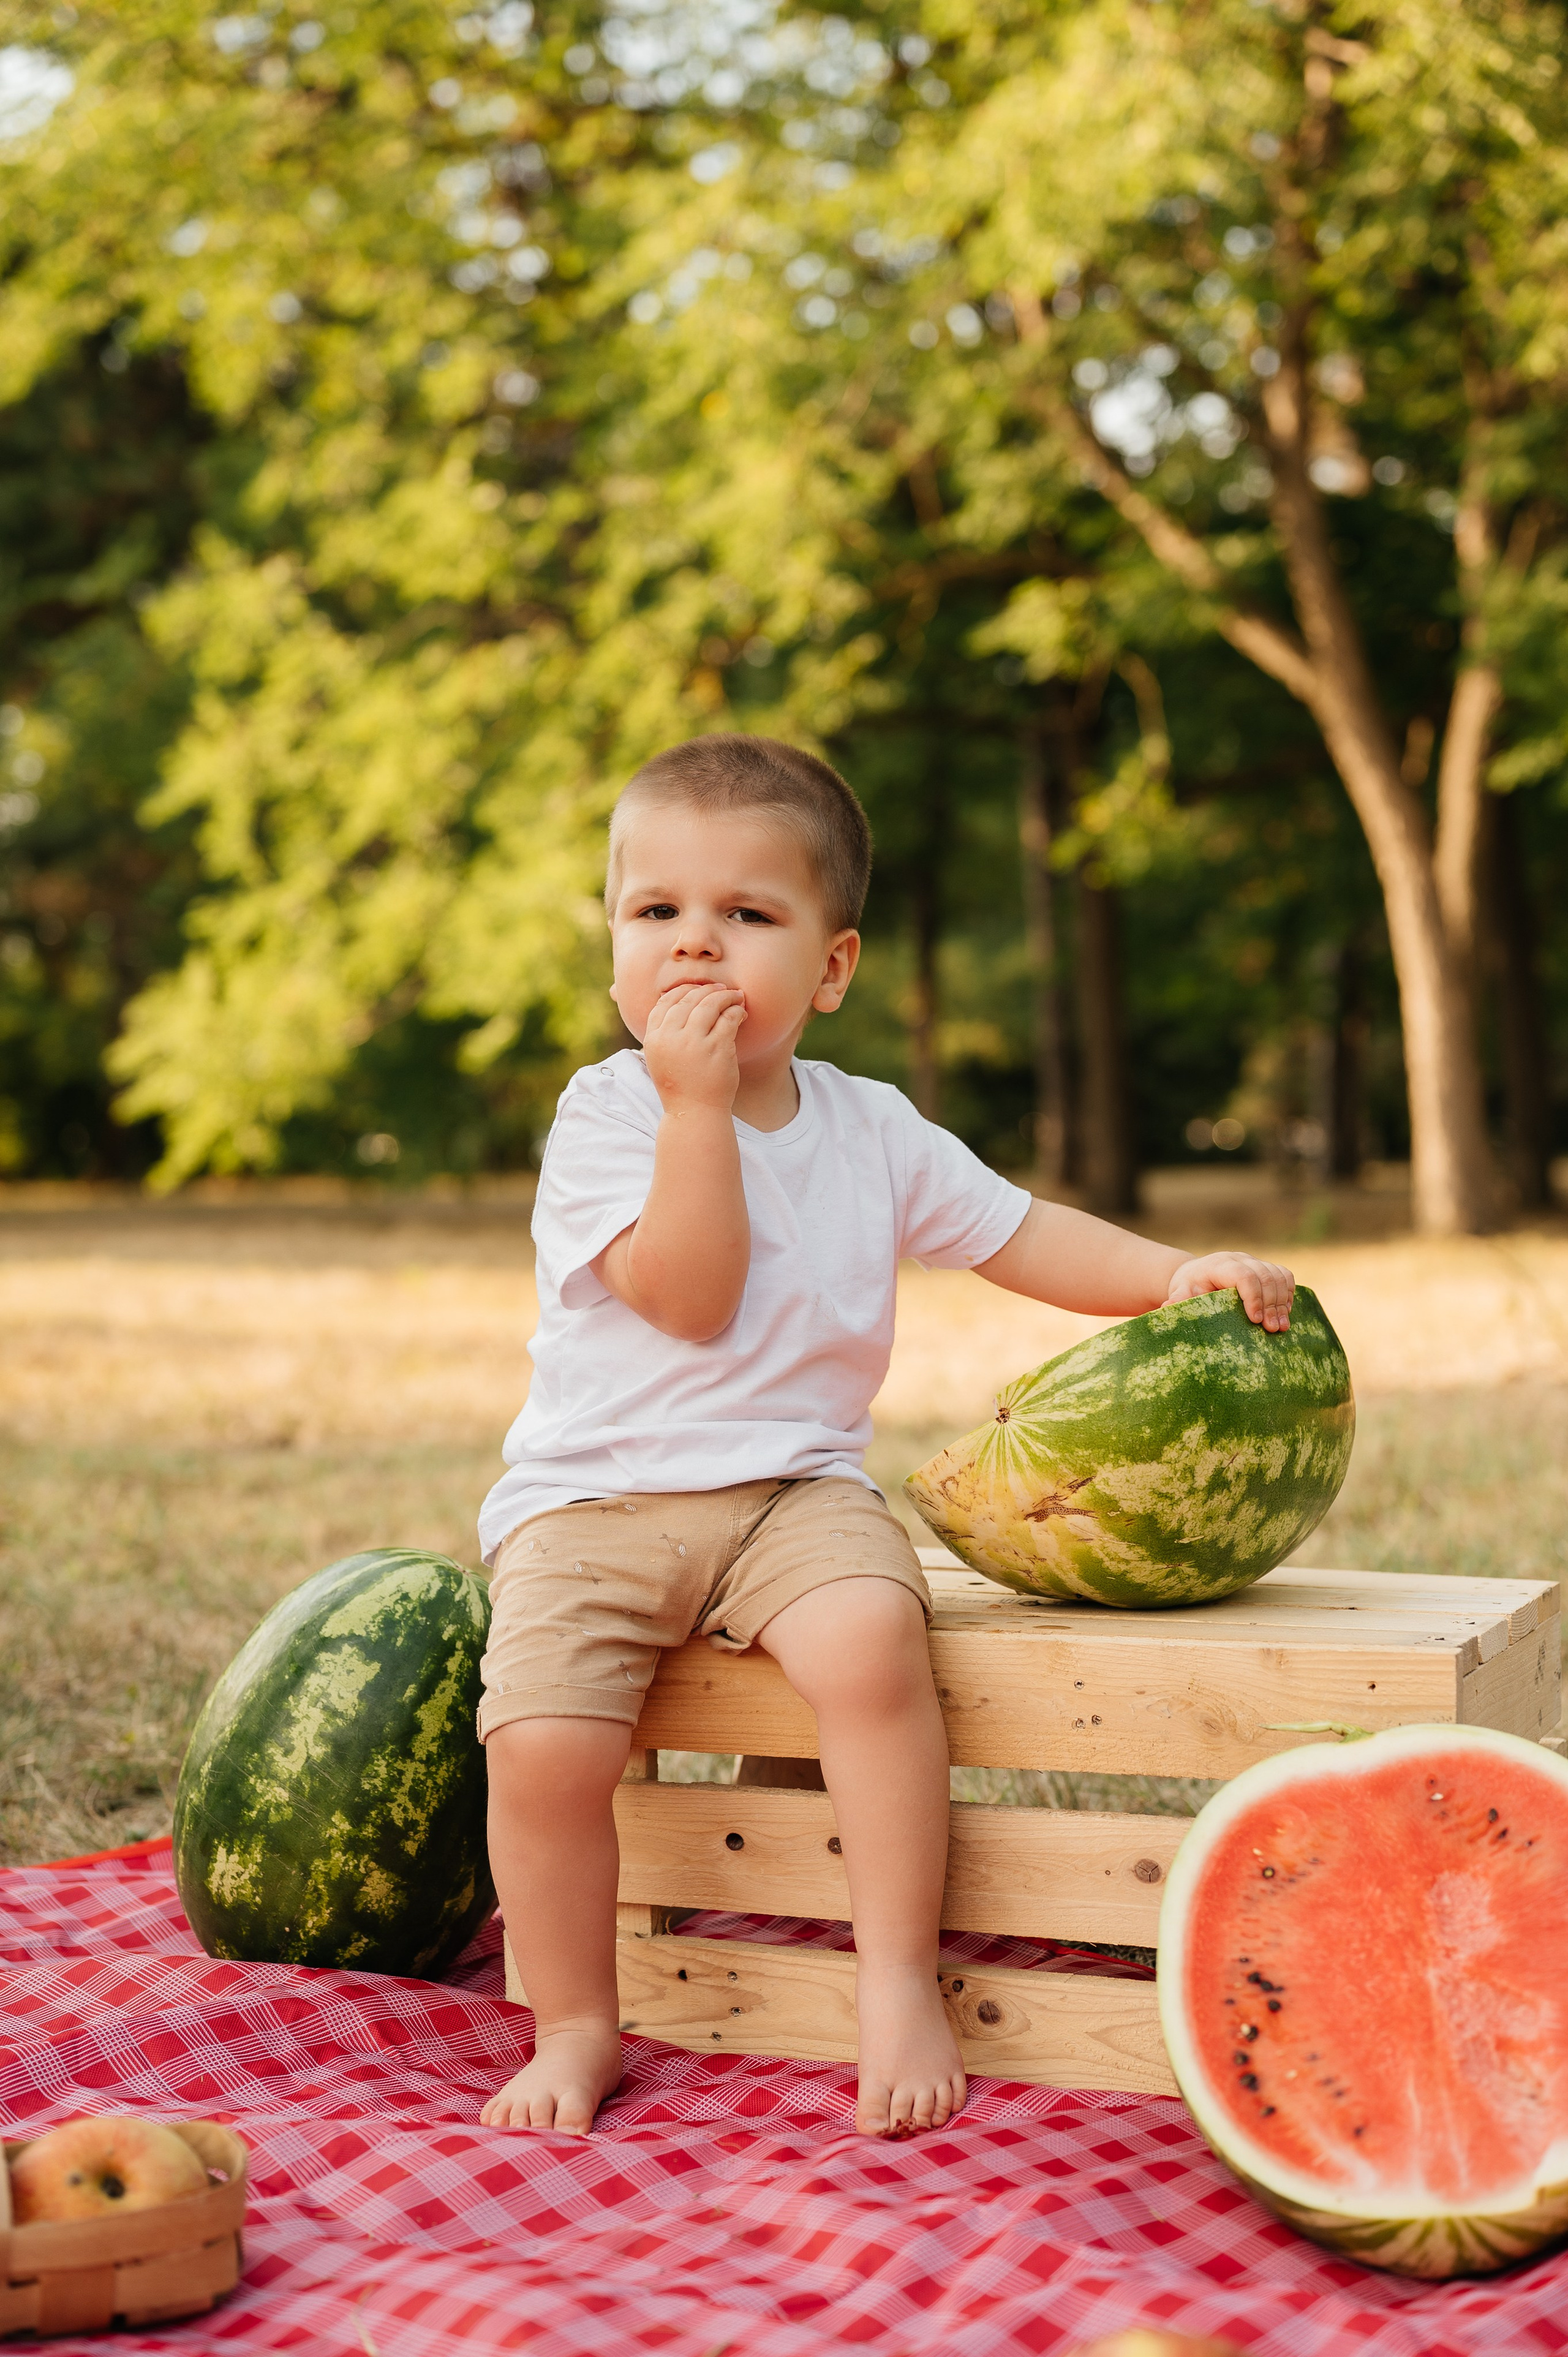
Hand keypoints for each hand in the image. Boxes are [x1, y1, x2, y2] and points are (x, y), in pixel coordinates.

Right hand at [641, 982, 745, 1114]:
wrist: (695, 1113)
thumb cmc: (680, 1085)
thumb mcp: (661, 1058)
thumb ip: (664, 1032)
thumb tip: (675, 1000)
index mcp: (654, 1039)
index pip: (665, 1001)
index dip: (683, 990)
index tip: (697, 990)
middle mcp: (670, 1038)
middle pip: (688, 999)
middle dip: (707, 990)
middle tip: (722, 989)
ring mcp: (694, 1043)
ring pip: (710, 1004)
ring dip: (725, 996)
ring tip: (735, 997)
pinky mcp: (717, 1049)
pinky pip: (728, 1019)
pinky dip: (736, 1011)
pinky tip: (741, 1013)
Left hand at [1165, 1251, 1294, 1332]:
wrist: (1196, 1276)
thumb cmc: (1188, 1288)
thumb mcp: (1180, 1293)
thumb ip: (1178, 1299)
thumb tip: (1168, 1307)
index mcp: (1219, 1265)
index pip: (1243, 1275)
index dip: (1253, 1296)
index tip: (1254, 1320)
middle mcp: (1240, 1259)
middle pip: (1265, 1276)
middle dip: (1271, 1304)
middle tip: (1272, 1329)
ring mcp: (1254, 1262)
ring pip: (1278, 1275)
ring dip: (1282, 1302)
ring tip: (1281, 1327)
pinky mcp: (1265, 1268)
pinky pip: (1284, 1276)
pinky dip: (1288, 1294)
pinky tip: (1285, 1312)